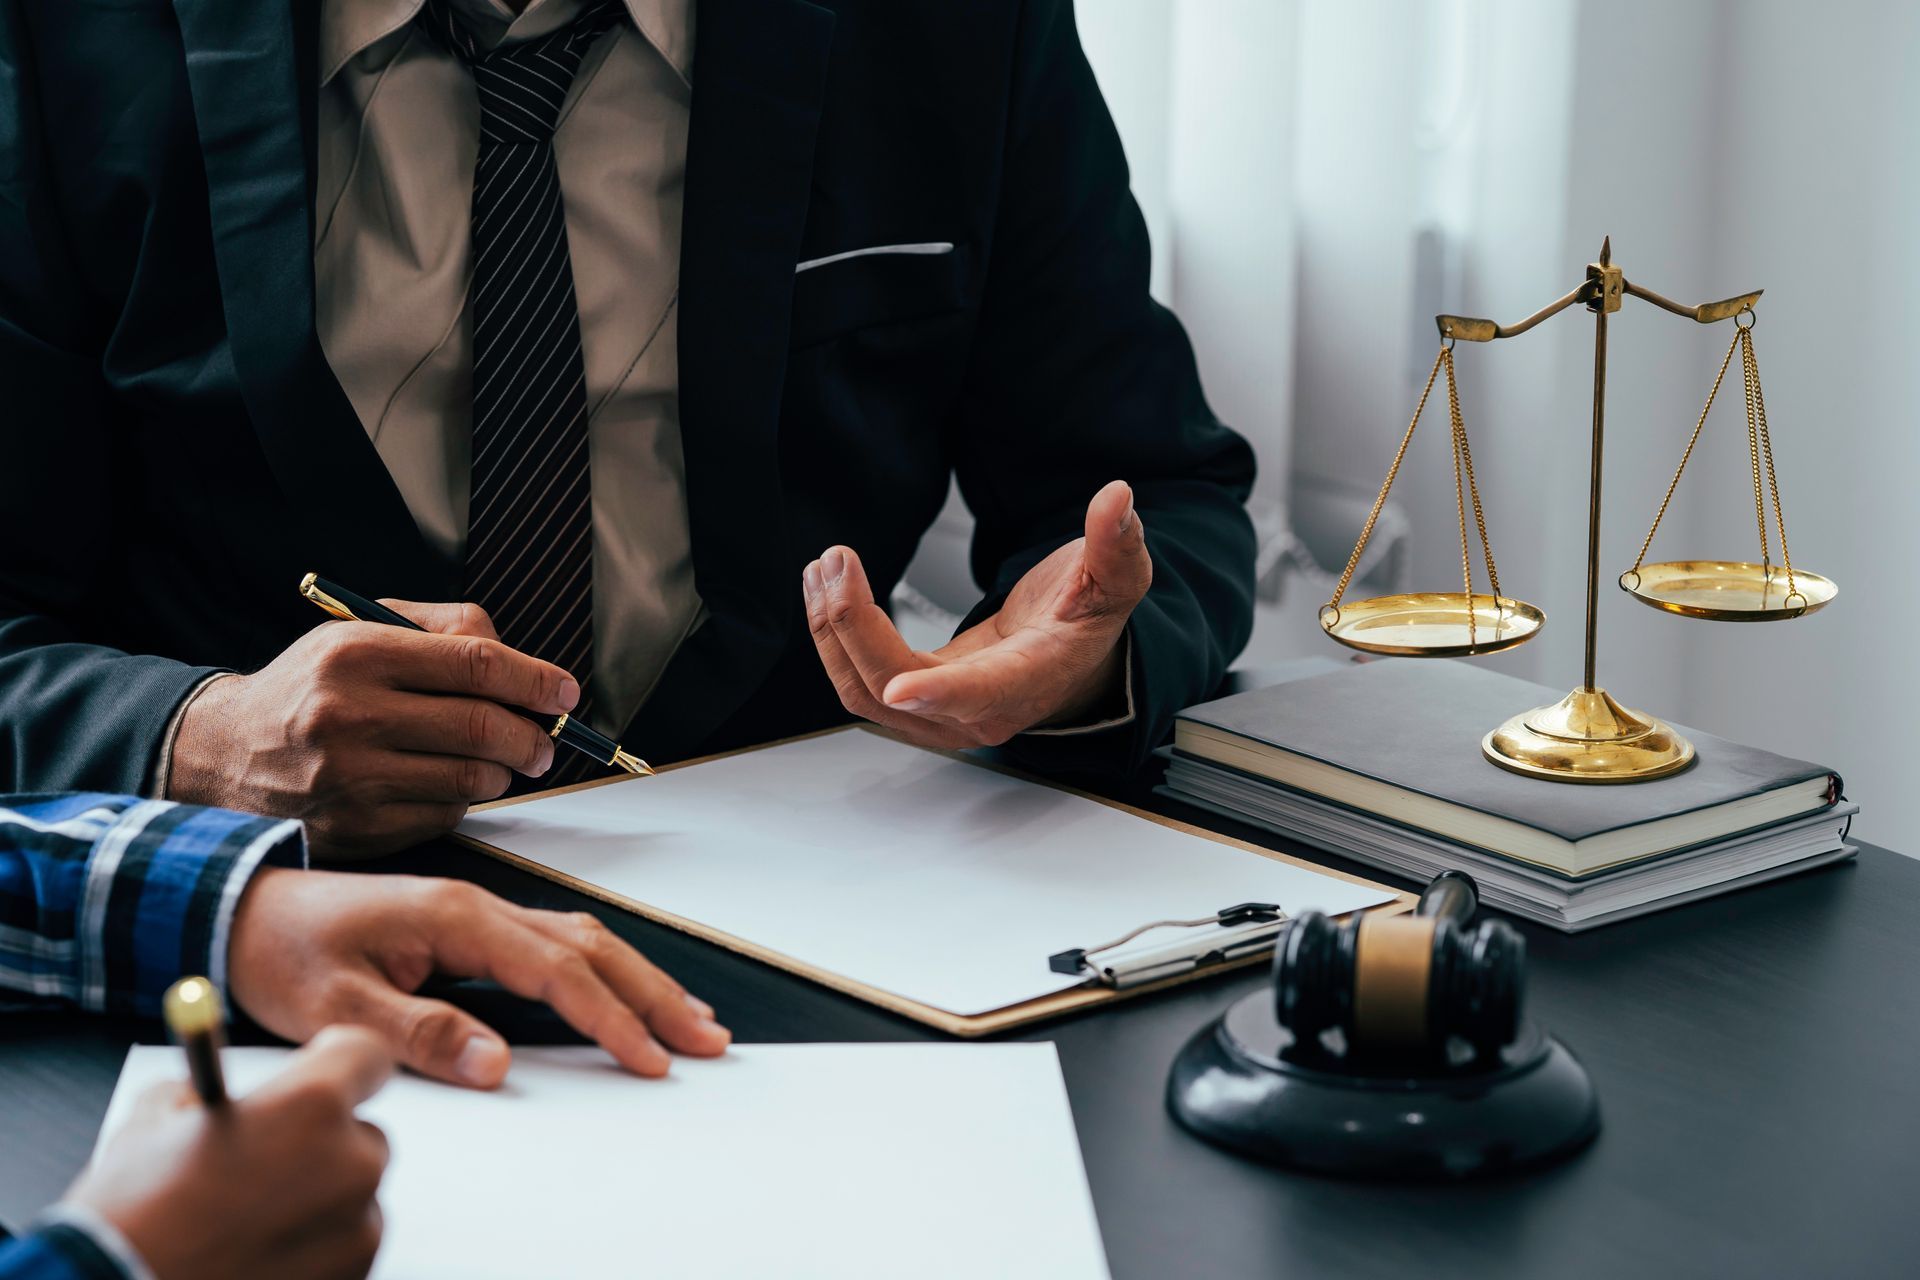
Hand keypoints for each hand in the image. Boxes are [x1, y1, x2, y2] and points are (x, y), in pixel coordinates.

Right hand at [65, 1025, 391, 1279]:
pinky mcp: (356, 1275)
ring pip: (354, 1196)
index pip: (365, 1055)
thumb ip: (198, 1095)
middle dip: (321, 1143)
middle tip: (265, 1165)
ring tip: (249, 1222)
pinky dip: (315, 1247)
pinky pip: (346, 1245)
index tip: (320, 1069)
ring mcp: (359, 1227)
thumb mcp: (151, 1127)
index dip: (339, 1061)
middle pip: (362, 1134)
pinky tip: (258, 1255)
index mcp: (312, 1105)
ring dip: (318, 1200)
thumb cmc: (132, 1220)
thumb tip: (203, 1095)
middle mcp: (352, 1162)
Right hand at [169, 601, 576, 857]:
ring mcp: (350, 779)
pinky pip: (445, 815)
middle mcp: (349, 715)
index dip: (535, 680)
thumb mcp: (360, 633)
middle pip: (484, 727)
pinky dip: (459, 800)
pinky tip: (437, 784)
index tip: (563, 692)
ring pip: (473, 779)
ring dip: (502, 772)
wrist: (224, 753)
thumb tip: (520, 664)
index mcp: (356, 654)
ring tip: (493, 760)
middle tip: (544, 740)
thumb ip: (442, 630)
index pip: (475, 663)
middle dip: (533, 736)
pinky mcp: (355, 829)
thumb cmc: (310, 690)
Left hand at [229, 869, 730, 1086]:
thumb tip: (493, 1061)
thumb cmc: (283, 950)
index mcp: (456, 917)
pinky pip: (560, 944)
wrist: (243, 910)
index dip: (610, 1017)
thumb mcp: (336, 1007)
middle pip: (593, 946)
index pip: (556, 971)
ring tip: (688, 1018)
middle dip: (655, 993)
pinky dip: (607, 970)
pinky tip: (626, 994)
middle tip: (704, 1036)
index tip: (648, 1058)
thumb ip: (419, 1033)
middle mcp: (481, 907)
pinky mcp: (475, 928)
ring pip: (585, 940)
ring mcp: (483, 913)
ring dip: (641, 979)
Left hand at [803, 479, 1149, 746]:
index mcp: (1030, 680)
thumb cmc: (1086, 619)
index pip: (983, 693)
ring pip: (865, 692)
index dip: (941, 693)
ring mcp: (942, 714)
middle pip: (896, 692)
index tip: (901, 686)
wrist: (1068, 656)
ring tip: (821, 570)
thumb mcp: (1114, 578)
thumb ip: (1115, 543)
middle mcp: (980, 711)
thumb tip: (1117, 498)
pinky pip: (861, 682)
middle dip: (853, 627)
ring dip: (832, 633)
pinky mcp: (915, 700)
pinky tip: (825, 592)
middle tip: (835, 561)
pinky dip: (836, 639)